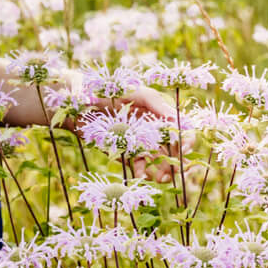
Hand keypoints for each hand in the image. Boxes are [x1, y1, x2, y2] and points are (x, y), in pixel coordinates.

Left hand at [64, 79, 183, 184]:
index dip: (186, 140)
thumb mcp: (138, 93)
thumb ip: (157, 104)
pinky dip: (141, 171)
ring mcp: (139, 141)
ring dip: (162, 171)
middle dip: (176, 162)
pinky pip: (137, 164)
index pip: (180, 130)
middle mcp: (152, 129)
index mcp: (160, 114)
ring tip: (160, 178)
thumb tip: (177, 121)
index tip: (183, 149)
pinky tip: (141, 174)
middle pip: (172, 149)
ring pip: (157, 160)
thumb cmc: (110, 89)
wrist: (81, 101)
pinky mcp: (125, 151)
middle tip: (174, 171)